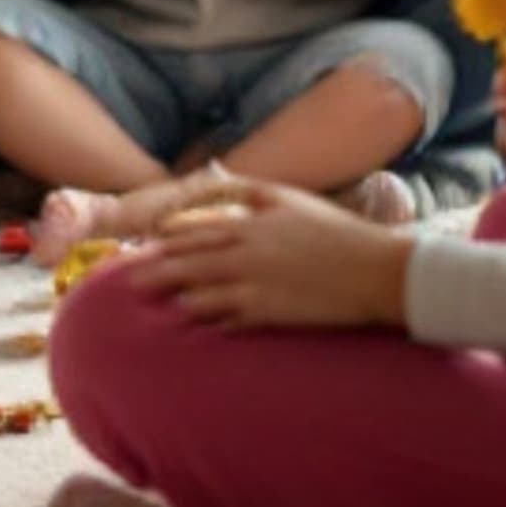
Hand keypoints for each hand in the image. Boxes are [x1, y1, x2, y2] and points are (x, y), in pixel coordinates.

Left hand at [126, 180, 410, 329]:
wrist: (375, 270)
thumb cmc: (337, 232)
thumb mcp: (290, 199)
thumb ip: (250, 191)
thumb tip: (217, 181)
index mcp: (251, 223)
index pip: (196, 229)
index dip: (168, 239)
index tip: (147, 244)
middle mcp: (246, 252)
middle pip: (190, 261)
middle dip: (158, 270)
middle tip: (130, 279)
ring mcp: (255, 284)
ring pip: (202, 291)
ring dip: (179, 296)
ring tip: (160, 302)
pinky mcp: (268, 312)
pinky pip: (228, 319)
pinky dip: (210, 320)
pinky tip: (196, 325)